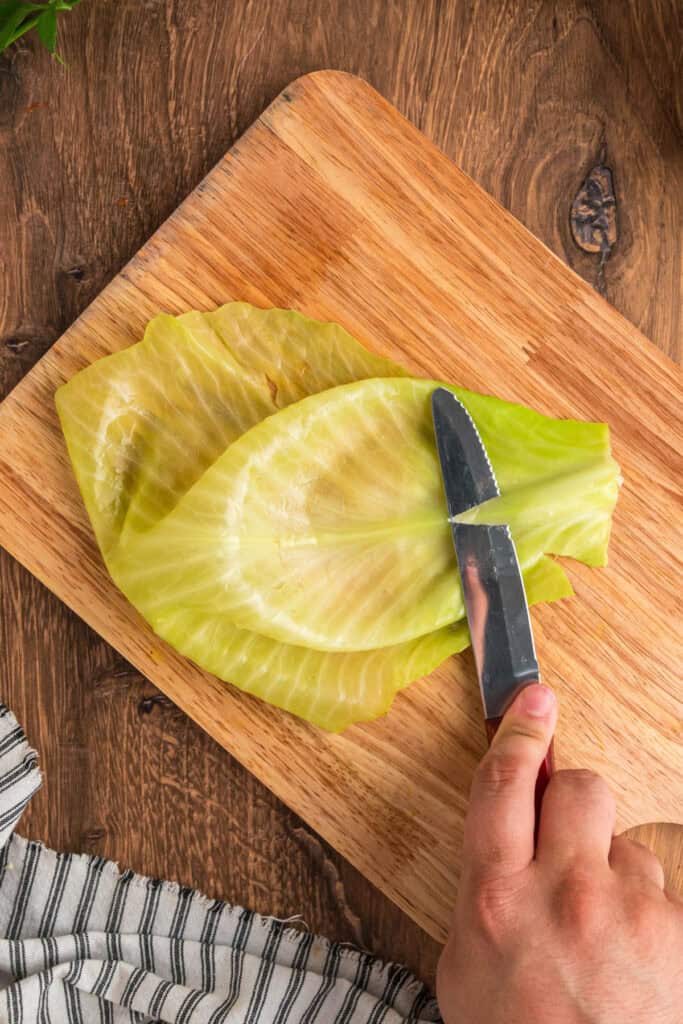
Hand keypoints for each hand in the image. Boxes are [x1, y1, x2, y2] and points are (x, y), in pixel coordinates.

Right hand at [437, 684, 682, 1022]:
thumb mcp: (466, 968)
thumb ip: (480, 893)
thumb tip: (503, 849)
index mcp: (496, 895)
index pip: (505, 784)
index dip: (519, 732)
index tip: (533, 698)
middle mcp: (564, 890)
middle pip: (579, 788)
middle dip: (572, 799)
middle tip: (566, 838)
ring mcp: (628, 910)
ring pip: (626, 846)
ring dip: (612, 873)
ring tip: (601, 934)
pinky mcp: (677, 932)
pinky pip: (661, 894)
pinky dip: (646, 916)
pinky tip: (632, 960)